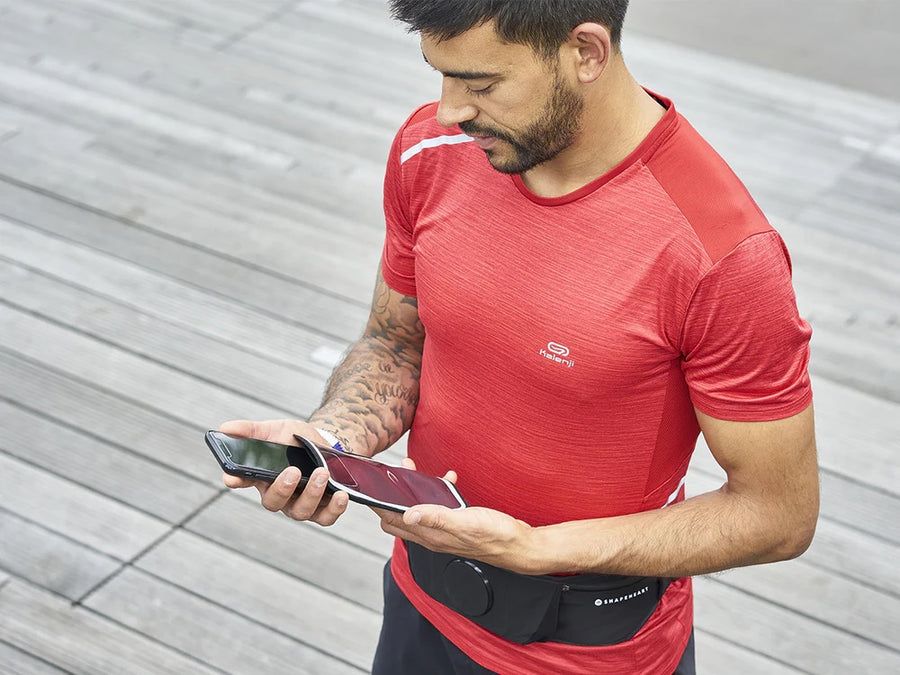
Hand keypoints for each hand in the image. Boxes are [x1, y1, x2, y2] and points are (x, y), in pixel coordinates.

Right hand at [219, 419, 349, 525]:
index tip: (232, 477)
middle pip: (273, 502)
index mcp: (261, 476)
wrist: (328, 444)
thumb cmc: (296, 440)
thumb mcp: (276, 430)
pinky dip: (335, 509)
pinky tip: (341, 495)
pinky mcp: (322, 510)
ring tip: (322, 473)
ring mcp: (300, 504)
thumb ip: (253, 431)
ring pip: (301, 511)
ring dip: (312, 494)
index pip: (241, 481)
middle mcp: (278, 494)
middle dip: (283, 488)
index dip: (235, 480)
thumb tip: (225, 428)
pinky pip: (326, 518)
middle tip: (293, 471)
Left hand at [374, 459, 537, 573]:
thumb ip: (436, 518)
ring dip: (414, 491)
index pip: (391, 521)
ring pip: (418, 508)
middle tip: (394, 474)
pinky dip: (438, 493)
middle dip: (392, 495)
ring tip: (416, 471)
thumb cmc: (496, 536)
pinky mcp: (456, 524)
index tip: (371, 487)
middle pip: (400, 515)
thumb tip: (407, 514)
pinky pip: (439, 507)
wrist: (520, 545)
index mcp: (430, 537)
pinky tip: (449, 481)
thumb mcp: (464, 523)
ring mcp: (444, 530)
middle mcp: (433, 535)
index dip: (379, 505)